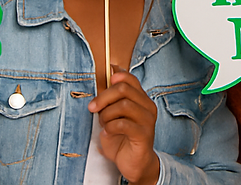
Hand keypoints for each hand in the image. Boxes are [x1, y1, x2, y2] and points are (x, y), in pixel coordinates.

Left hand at [87, 66, 159, 184]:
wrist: (134, 163)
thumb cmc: (122, 139)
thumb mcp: (114, 116)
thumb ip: (111, 100)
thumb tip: (103, 81)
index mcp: (141, 99)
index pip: (131, 79)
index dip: (116, 76)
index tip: (103, 84)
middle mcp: (147, 106)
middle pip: (124, 89)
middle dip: (103, 97)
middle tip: (93, 108)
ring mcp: (147, 120)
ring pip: (123, 105)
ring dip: (107, 115)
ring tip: (103, 124)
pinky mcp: (144, 134)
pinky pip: (123, 124)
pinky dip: (110, 127)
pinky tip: (108, 132)